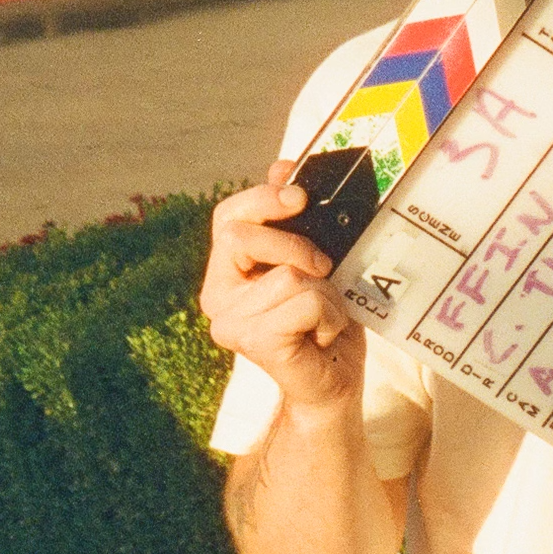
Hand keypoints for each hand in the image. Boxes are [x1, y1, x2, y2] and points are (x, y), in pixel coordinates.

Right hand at [200, 158, 364, 413]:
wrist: (335, 386)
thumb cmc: (325, 323)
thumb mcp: (316, 262)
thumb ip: (296, 220)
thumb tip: (282, 167)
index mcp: (226, 271)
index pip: (228, 217)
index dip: (262, 199)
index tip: (300, 196)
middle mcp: (217, 295)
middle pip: (240, 236)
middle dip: (294, 244)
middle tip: (324, 268)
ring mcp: (229, 321)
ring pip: (288, 273)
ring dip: (326, 293)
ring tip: (324, 318)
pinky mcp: (251, 341)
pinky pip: (304, 300)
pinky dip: (329, 314)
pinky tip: (322, 336)